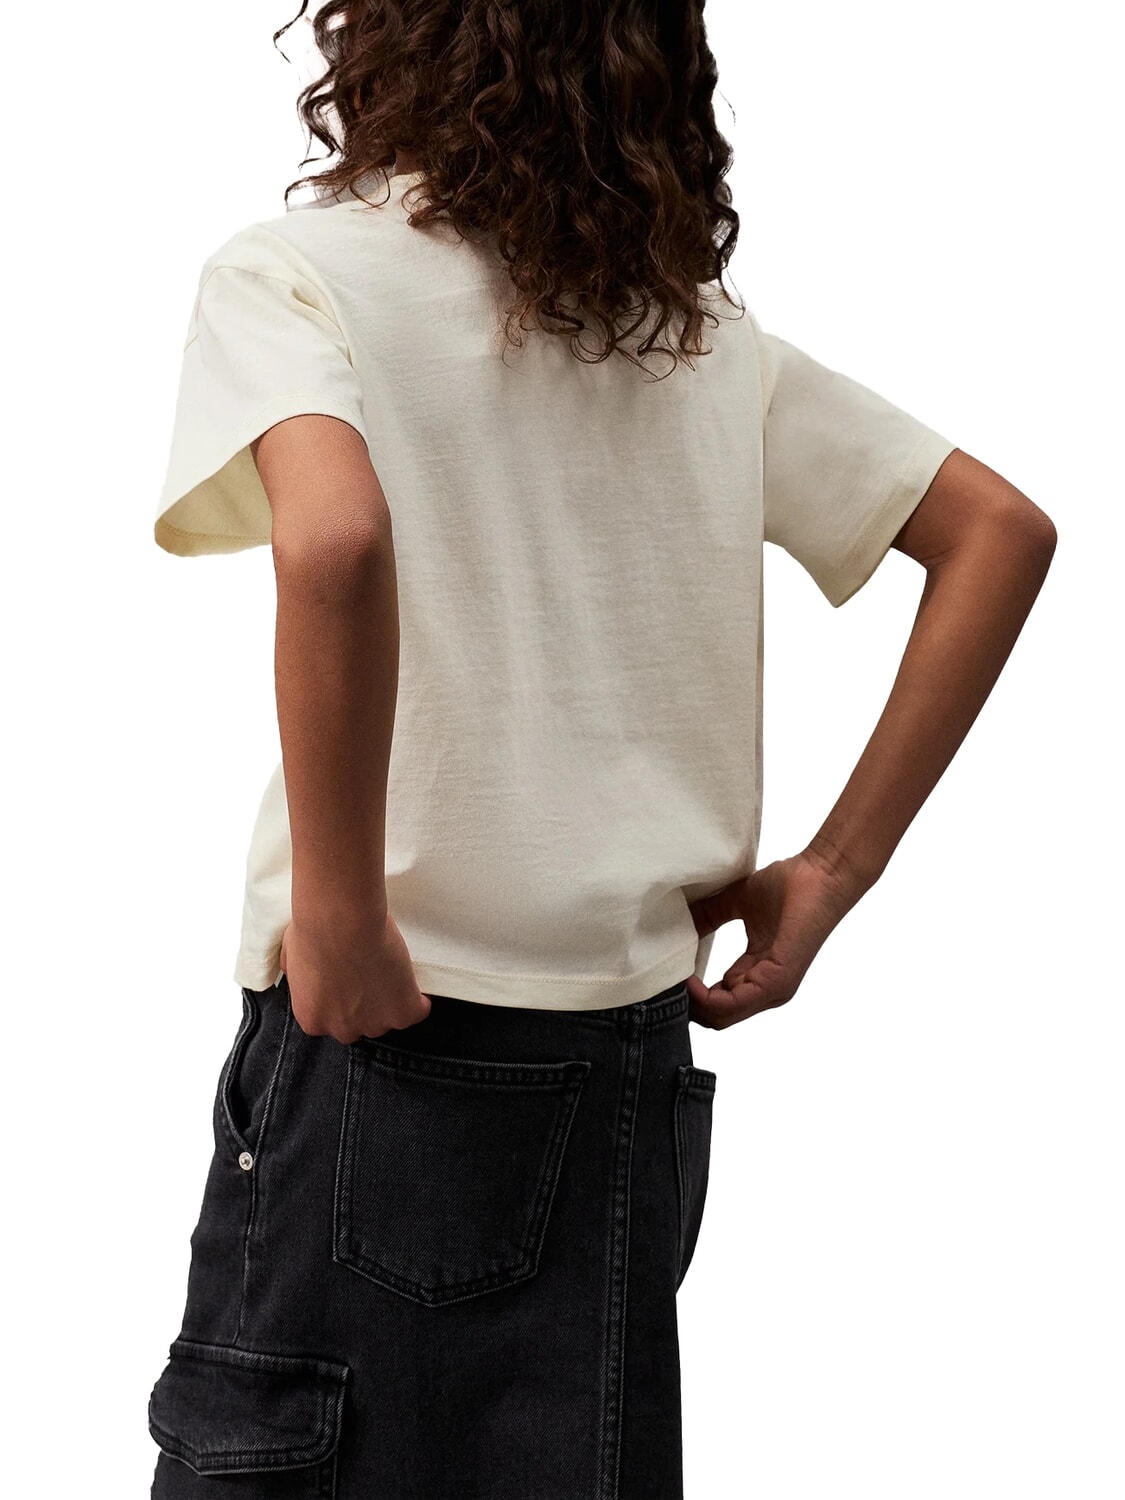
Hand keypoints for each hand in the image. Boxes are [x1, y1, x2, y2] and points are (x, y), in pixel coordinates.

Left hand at [279, 908, 431, 1043]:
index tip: (348, 982)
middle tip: (369, 974)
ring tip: (390, 971)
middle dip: (365, 1005)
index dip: (342, 999)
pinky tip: (412, 982)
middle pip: (360, 1025)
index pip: (331, 1020)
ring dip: (390, 1000)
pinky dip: (418, 998)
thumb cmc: (313, 930)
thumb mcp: (291, 958)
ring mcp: (375, 1023)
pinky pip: (417, 1011)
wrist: (341, 920)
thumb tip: (302, 973)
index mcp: (313, 1019)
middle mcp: (342, 1029)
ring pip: (388, 1019)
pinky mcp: (403, 1011)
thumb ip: (299, 977)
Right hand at [683, 848, 868, 1029]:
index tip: (666, 974)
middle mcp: (766, 990)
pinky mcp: (777, 981)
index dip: (689, 993)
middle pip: (716, 1017)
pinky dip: (704, 996)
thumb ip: (708, 916)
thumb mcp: (735, 902)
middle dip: (685, 1004)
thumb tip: (675, 923)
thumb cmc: (789, 886)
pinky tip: (687, 977)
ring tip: (669, 978)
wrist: (821, 874)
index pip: (718, 1002)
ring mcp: (774, 989)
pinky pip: (732, 1005)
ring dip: (691, 1002)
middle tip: (660, 981)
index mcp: (758, 975)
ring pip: (721, 1017)